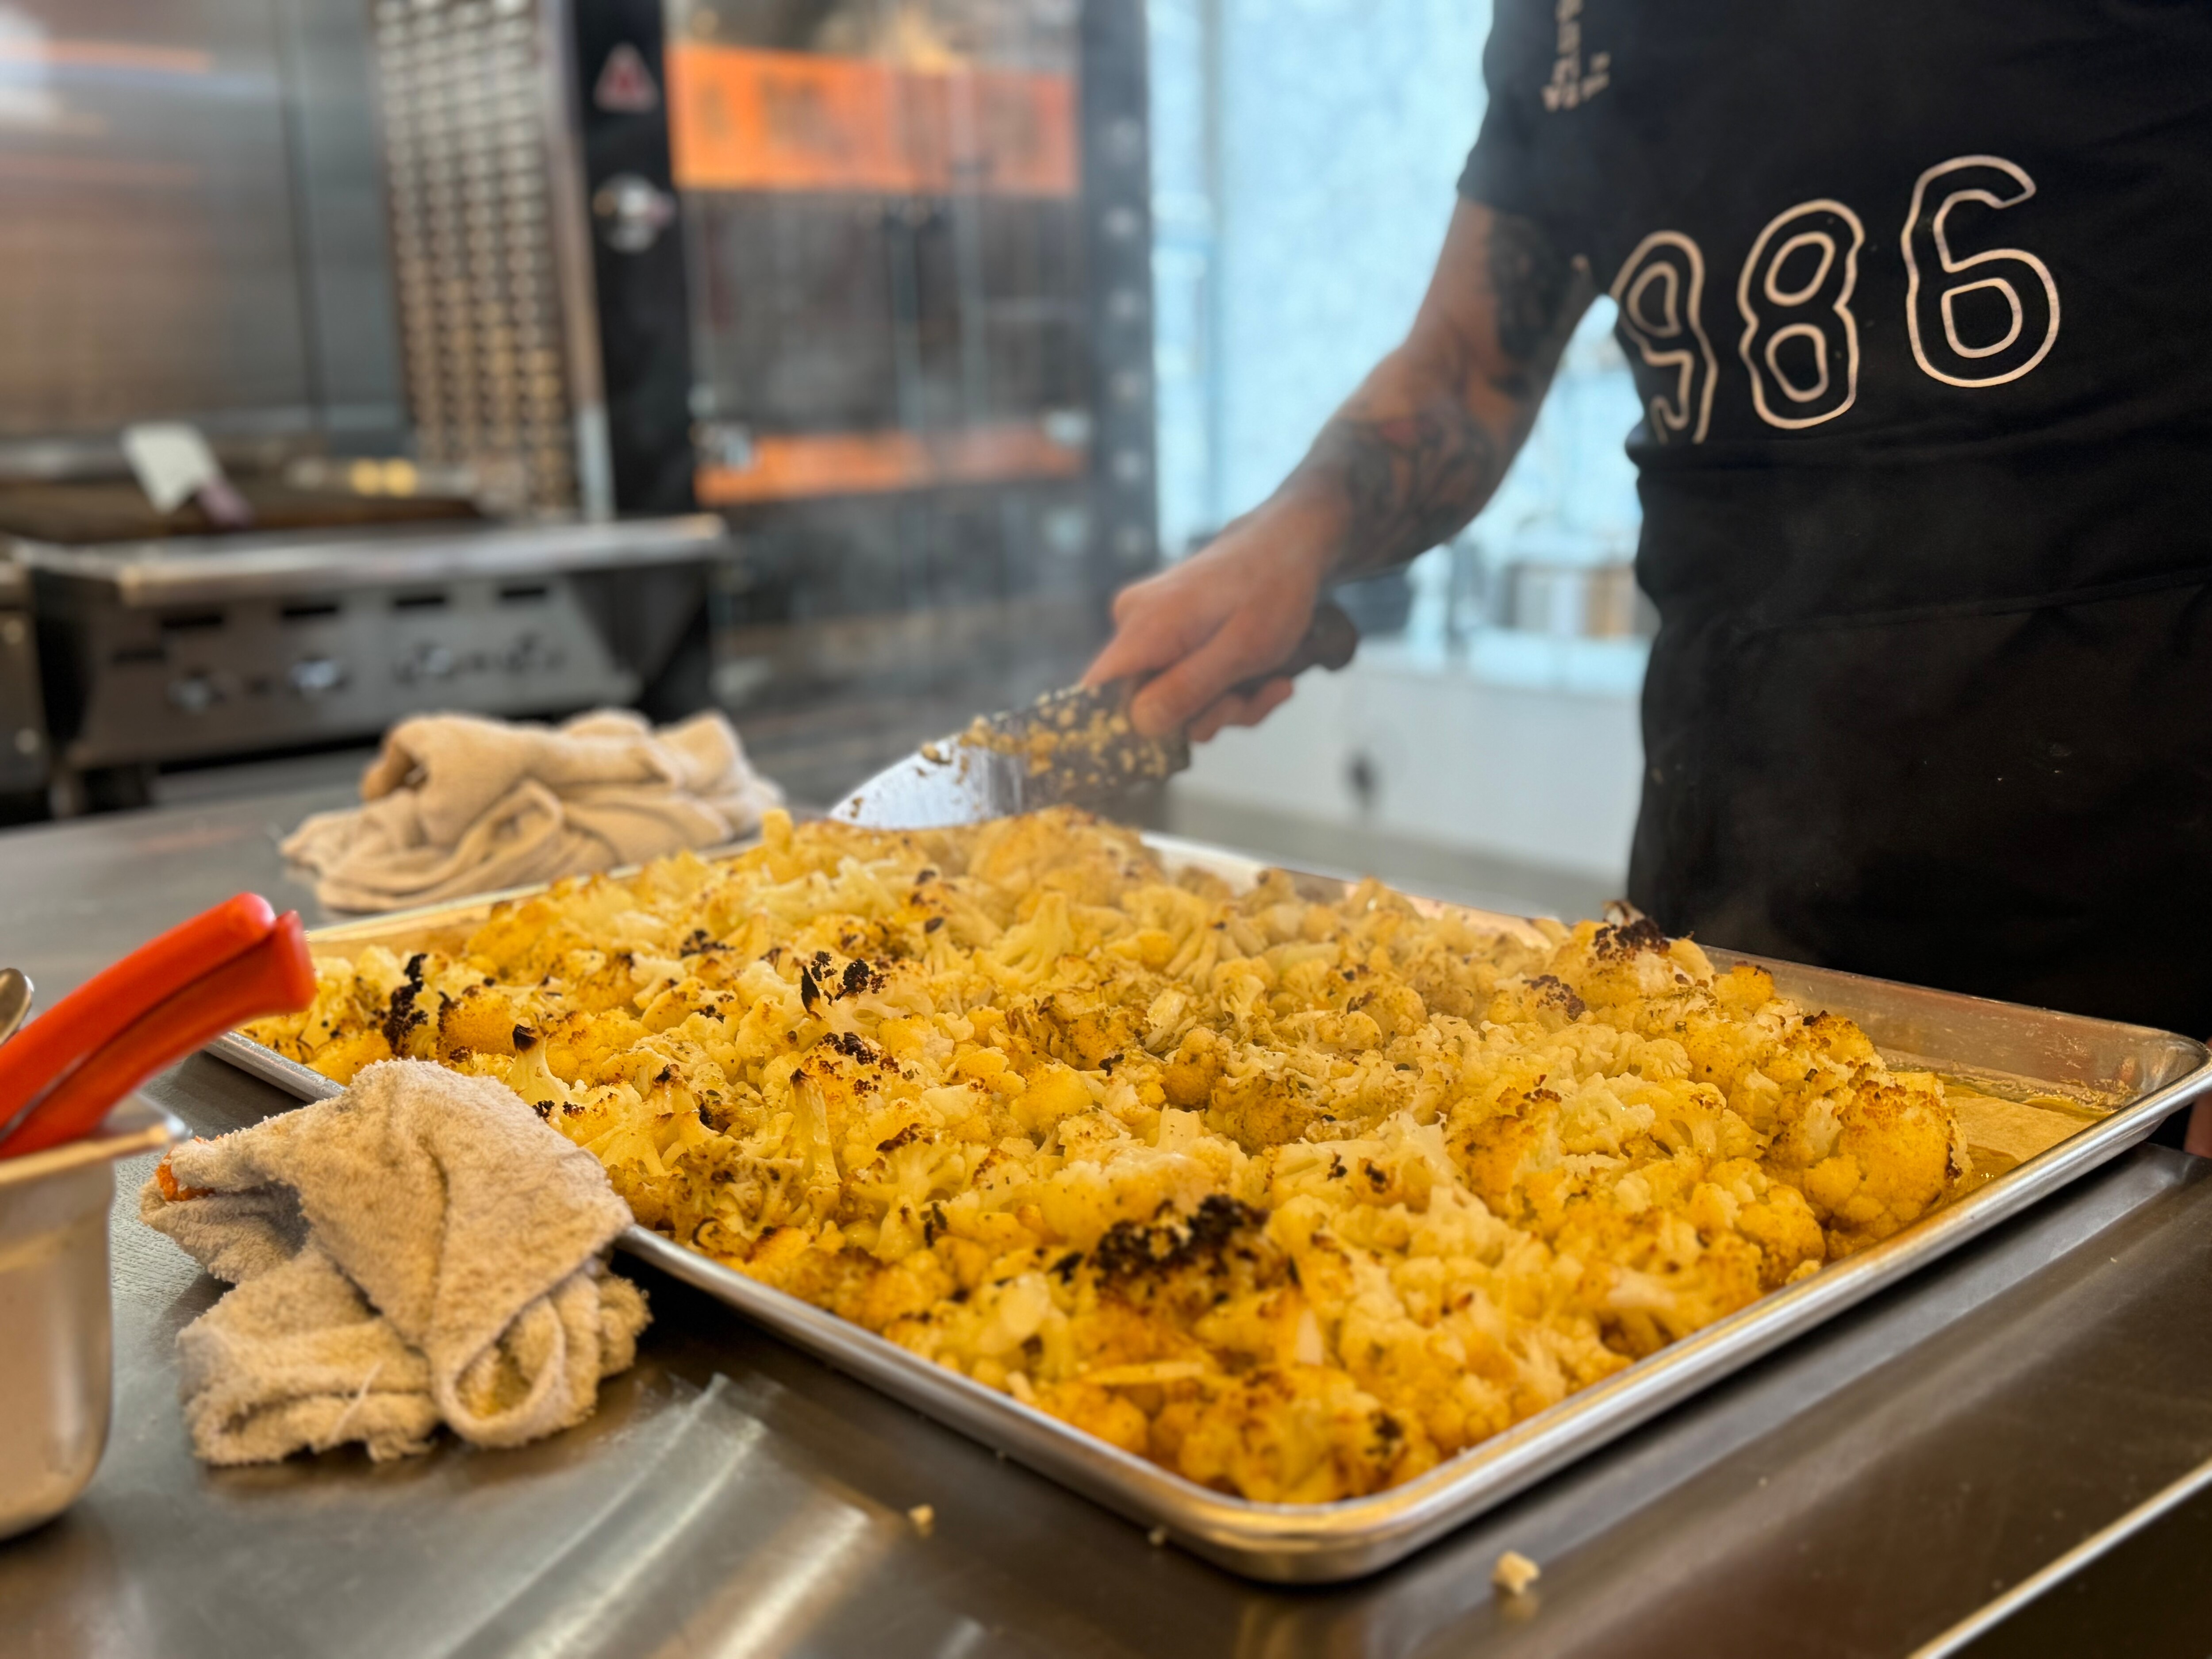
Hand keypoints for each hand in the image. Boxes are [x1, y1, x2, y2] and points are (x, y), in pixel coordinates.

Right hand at [1083, 506, 1333, 739]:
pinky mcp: (1166, 634)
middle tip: (1249, 703)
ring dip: (1225, 705)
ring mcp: (1148, 629)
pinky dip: (1226, 689)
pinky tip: (1264, 678)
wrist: (1288, 545)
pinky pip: (1185, 681)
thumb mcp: (1243, 649)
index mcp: (1144, 628)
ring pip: (1172, 698)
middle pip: (1143, 705)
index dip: (1118, 733)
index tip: (1163, 751)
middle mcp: (1133, 626)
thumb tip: (1140, 724)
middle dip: (1204, 717)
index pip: (1095, 694)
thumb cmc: (1272, 590)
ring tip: (1270, 684)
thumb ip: (1190, 688)